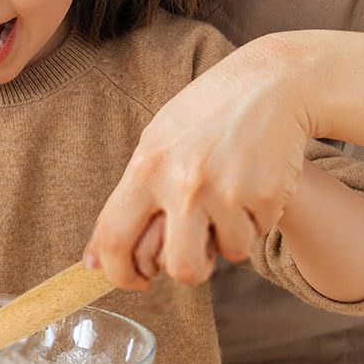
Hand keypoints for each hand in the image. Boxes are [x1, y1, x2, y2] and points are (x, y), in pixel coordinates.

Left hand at [86, 34, 312, 289]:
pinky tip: (252, 182)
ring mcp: (227, 191)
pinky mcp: (267, 196)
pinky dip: (255, 218)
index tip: (134, 280)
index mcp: (146, 168)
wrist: (269, 83)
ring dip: (229, 237)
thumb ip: (127, 200)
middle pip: (180, 268)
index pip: (114, 238)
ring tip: (228, 199)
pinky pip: (257, 232)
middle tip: (194, 252)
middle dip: (188, 269)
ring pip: (227, 254)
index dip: (120, 273)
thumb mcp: (156, 143)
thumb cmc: (205, 114)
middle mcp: (184, 184)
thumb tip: (94, 263)